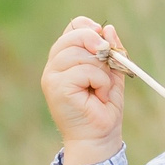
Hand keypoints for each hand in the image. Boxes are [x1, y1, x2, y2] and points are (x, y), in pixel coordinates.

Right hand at [43, 16, 125, 164]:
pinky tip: (98, 96)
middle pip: (75, 35)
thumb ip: (111, 51)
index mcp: (65, 58)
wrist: (99, 137)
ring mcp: (52, 76)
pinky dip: (100, 81)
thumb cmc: (104, 107)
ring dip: (102, 70)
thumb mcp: (112, 73)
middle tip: (109, 62)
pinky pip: (85, 70)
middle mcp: (55, 65)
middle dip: (98, 45)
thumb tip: (108, 28)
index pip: (73, 27)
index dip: (90, 28)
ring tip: (101, 89)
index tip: (105, 41)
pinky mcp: (56, 87)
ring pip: (82, 54)